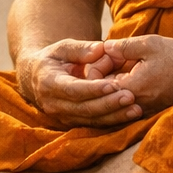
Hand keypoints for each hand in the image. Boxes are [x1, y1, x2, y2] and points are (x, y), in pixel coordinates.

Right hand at [16, 39, 144, 127]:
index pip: (73, 89)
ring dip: (114, 116)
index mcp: (48, 83)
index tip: (113, 85)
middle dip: (109, 104)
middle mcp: (54, 104)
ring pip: (91, 120)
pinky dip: (113, 121)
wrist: (36, 78)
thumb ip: (80, 49)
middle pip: (84, 108)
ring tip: (135, 109)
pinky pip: (94, 125)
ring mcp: (63, 117)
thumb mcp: (62, 48)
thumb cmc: (53, 59)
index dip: (93, 89)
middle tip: (130, 97)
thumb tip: (100, 49)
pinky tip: (130, 115)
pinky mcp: (72, 123)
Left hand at [97, 35, 172, 114]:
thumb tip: (104, 47)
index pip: (95, 84)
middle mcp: (133, 105)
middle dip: (103, 72)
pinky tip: (133, 71)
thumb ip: (124, 46)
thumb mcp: (151, 44)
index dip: (95, 65)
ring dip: (114, 79)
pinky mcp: (150, 111)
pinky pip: (126, 101)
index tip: (108, 52)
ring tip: (124, 61)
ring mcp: (142, 111)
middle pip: (102, 92)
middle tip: (115, 54)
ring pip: (114, 97)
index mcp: (131, 89)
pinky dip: (124, 87)